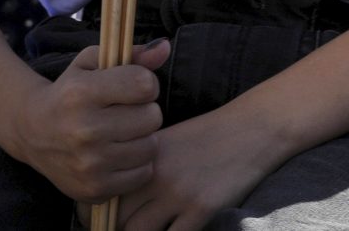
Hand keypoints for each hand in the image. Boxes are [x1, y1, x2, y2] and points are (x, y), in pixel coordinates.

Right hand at [11, 39, 169, 206]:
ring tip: (123, 132)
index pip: (143, 84)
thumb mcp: (91, 65)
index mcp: (81, 93)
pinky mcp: (95, 188)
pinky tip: (118, 153)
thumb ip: (132, 55)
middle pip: (152, 117)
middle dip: (144, 110)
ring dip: (143, 137)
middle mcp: (84, 129)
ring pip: (151, 146)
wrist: (32, 132)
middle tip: (126, 111)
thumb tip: (165, 47)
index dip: (145, 82)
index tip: (133, 85)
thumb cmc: (69, 93)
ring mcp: (90, 163)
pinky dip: (136, 163)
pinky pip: (143, 173)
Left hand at [114, 109, 280, 230]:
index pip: (108, 193)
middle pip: (118, 218)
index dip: (98, 213)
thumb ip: (143, 165)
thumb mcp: (169, 143)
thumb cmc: (210, 137)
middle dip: (115, 229)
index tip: (99, 222)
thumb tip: (120, 190)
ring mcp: (177, 193)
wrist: (250, 129)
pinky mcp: (201, 208)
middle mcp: (155, 175)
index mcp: (144, 157)